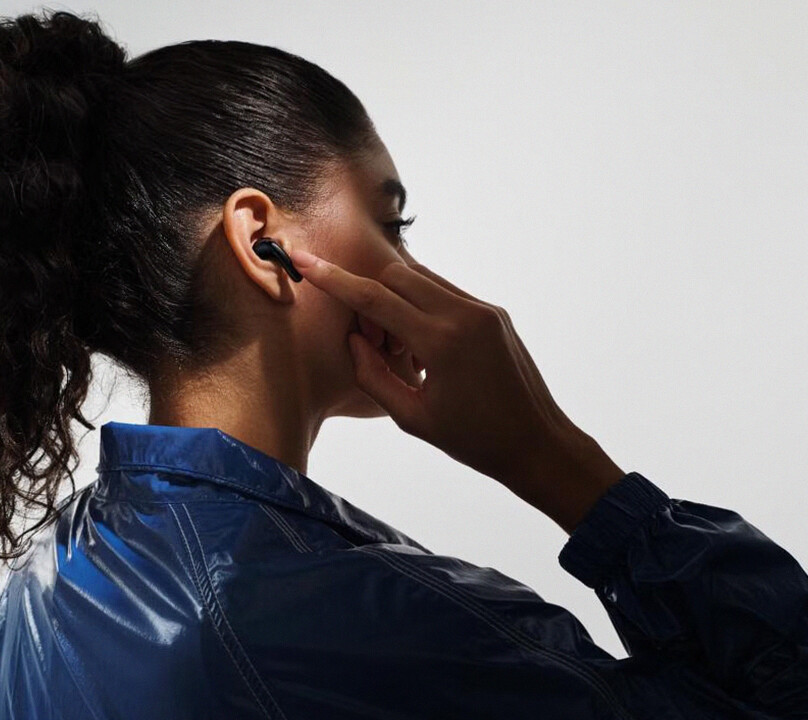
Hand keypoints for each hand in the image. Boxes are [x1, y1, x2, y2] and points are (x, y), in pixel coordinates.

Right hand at [289, 249, 624, 533]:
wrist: (538, 443)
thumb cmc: (473, 440)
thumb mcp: (411, 417)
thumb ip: (373, 374)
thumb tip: (354, 338)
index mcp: (441, 342)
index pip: (374, 297)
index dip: (332, 277)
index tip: (302, 258)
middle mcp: (464, 314)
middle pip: (396, 275)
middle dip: (369, 294)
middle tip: (371, 340)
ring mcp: (483, 309)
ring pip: (421, 278)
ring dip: (396, 299)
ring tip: (400, 348)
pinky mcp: (493, 313)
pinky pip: (444, 293)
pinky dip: (421, 306)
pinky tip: (423, 347)